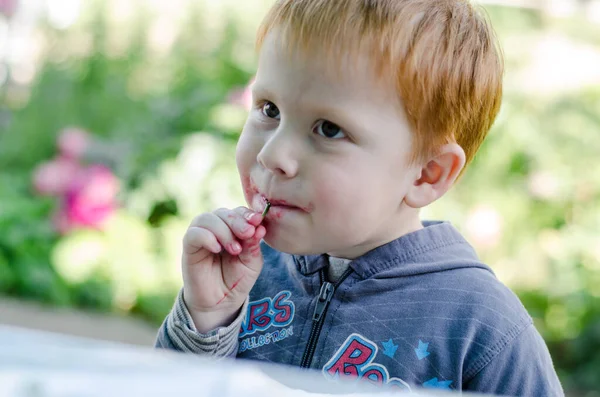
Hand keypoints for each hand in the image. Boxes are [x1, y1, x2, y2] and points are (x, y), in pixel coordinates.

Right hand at [181, 207, 265, 332]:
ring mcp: (201, 236)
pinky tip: (218, 249)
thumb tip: (258, 226)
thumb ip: (253, 245)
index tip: (258, 221)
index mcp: (233, 228)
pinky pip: (193, 233)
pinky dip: (207, 237)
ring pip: (207, 218)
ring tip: (235, 249)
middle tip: (248, 233)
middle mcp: (215, 228)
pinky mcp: (189, 247)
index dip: (248, 214)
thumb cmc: (237, 280)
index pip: (238, 212)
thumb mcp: (251, 263)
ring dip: (224, 230)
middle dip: (238, 221)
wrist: (220, 303)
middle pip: (223, 212)